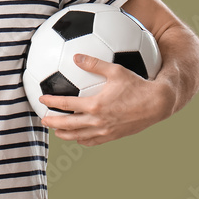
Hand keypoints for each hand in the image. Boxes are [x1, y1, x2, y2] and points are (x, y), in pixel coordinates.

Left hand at [39, 53, 175, 145]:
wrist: (158, 104)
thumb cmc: (138, 84)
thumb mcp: (116, 70)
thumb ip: (94, 63)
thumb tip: (76, 56)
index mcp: (95, 105)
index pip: (66, 105)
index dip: (51, 102)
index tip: (41, 99)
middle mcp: (98, 121)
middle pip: (68, 126)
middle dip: (53, 123)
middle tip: (42, 119)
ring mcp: (105, 131)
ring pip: (79, 137)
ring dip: (65, 134)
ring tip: (57, 131)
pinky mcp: (113, 136)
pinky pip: (93, 142)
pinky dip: (82, 140)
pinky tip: (78, 136)